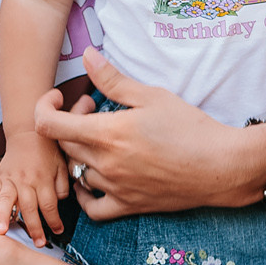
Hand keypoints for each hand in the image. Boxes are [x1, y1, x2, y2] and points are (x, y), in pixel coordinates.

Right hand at [0, 134, 67, 246]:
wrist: (28, 133)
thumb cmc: (47, 151)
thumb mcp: (62, 166)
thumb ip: (62, 187)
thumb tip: (58, 203)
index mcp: (43, 178)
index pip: (49, 205)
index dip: (54, 221)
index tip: (58, 231)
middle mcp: (26, 180)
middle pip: (29, 208)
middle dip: (33, 228)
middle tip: (38, 243)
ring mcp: (10, 179)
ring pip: (6, 200)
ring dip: (3, 217)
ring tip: (1, 233)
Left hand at [35, 49, 265, 219]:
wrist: (221, 166)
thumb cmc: (190, 127)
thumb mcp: (151, 96)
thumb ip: (113, 80)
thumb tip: (87, 56)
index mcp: (107, 134)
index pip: (49, 125)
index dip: (44, 107)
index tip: (58, 99)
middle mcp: (105, 164)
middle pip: (63, 145)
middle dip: (69, 122)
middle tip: (93, 110)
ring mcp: (115, 188)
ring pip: (76, 173)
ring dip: (80, 154)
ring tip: (101, 139)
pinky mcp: (128, 206)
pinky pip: (92, 208)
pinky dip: (85, 195)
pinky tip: (93, 179)